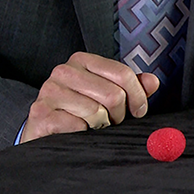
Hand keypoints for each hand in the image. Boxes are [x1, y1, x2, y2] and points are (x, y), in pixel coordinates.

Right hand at [21, 52, 158, 142]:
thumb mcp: (108, 95)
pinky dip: (83, 134)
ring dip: (101, 125)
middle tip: (111, 121)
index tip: (139, 110)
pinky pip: (78, 126)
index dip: (137, 96)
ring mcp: (49, 91)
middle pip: (113, 95)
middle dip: (118, 115)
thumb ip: (132, 87)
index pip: (123, 74)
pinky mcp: (41, 113)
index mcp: (82, 60)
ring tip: (93, 126)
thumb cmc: (81, 111)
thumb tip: (153, 81)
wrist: (45, 130)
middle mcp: (63, 71)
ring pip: (96, 112)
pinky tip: (76, 131)